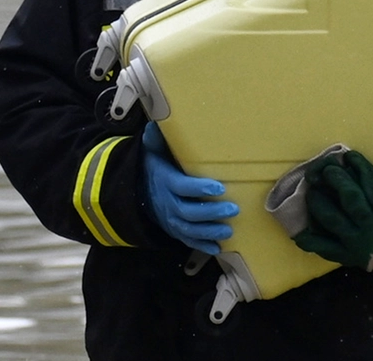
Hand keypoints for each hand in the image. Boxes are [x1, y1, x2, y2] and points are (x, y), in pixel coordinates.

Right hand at [141, 122, 237, 254]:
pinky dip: (202, 245)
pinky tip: (218, 248)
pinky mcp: (174, 229)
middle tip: (233, 209)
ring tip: (229, 230)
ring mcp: (170, 219)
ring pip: (189, 229)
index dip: (199, 189)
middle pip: (188, 212)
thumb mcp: (152, 152)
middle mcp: (167, 203)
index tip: (219, 188)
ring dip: (209, 232)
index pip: (182, 187)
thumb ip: (156, 140)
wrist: (139, 191)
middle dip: (211, 213)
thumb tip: (154, 125)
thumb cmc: (155, 167)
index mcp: (165, 182)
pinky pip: (187, 240)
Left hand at [292, 150, 372, 270]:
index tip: (349, 156)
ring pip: (334, 220)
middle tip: (326, 168)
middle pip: (350, 199)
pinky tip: (299, 232)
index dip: (359, 167)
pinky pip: (327, 249)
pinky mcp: (351, 257)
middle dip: (336, 180)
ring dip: (320, 203)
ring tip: (311, 189)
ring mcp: (359, 243)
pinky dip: (312, 241)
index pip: (372, 184)